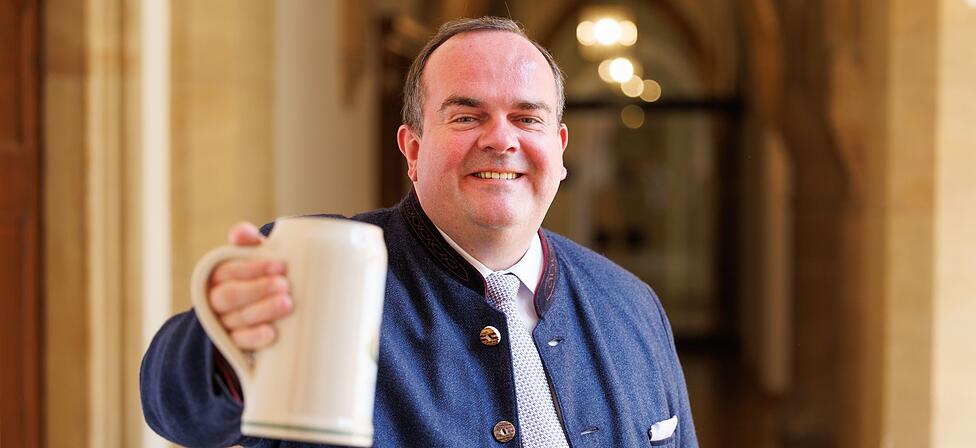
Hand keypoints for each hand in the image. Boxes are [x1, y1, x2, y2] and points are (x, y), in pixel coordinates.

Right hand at [207, 222, 292, 350]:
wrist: (260, 314)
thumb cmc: (258, 278)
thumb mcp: (253, 260)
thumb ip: (248, 244)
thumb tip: (242, 233)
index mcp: (218, 276)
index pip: (227, 271)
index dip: (252, 268)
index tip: (280, 266)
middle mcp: (215, 300)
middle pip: (229, 295)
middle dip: (257, 289)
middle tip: (285, 285)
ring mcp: (223, 324)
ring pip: (237, 318)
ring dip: (262, 310)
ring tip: (287, 303)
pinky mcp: (232, 344)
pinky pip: (239, 342)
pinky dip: (254, 337)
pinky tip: (272, 333)